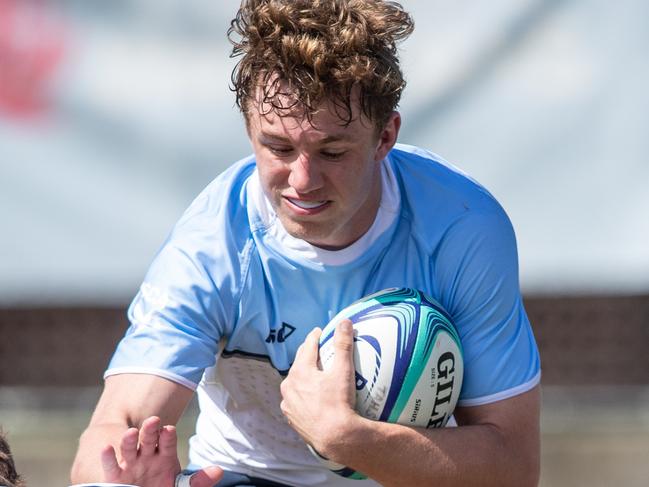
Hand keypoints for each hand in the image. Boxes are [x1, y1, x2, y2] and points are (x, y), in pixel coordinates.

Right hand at [100, 416, 222, 486]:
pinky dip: (108, 457)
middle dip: (150, 430)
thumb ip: (198, 481)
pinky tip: (107, 448)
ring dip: (129, 439)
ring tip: (131, 432)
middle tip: (154, 420)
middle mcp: (147, 456)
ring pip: (129, 448)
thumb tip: (219, 471)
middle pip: (149, 439)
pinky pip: (111, 466)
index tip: (169, 429)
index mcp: (165, 455)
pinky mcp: (116, 477)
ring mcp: (131, 464)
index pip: (167, 442)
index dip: (167, 435)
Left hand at [279, 320, 357, 458]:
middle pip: (298, 363)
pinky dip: (300, 394)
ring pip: (294, 382)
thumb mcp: (343, 371)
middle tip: (316, 349)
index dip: (314, 337)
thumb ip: (343, 345)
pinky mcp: (290, 417)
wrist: (334, 437)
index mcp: (300, 371)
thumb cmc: (339, 402)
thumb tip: (345, 322)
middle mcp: (289, 385)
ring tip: (312, 373)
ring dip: (302, 375)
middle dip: (307, 354)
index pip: (307, 347)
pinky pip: (294, 400)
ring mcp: (288, 402)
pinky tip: (308, 396)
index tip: (319, 332)